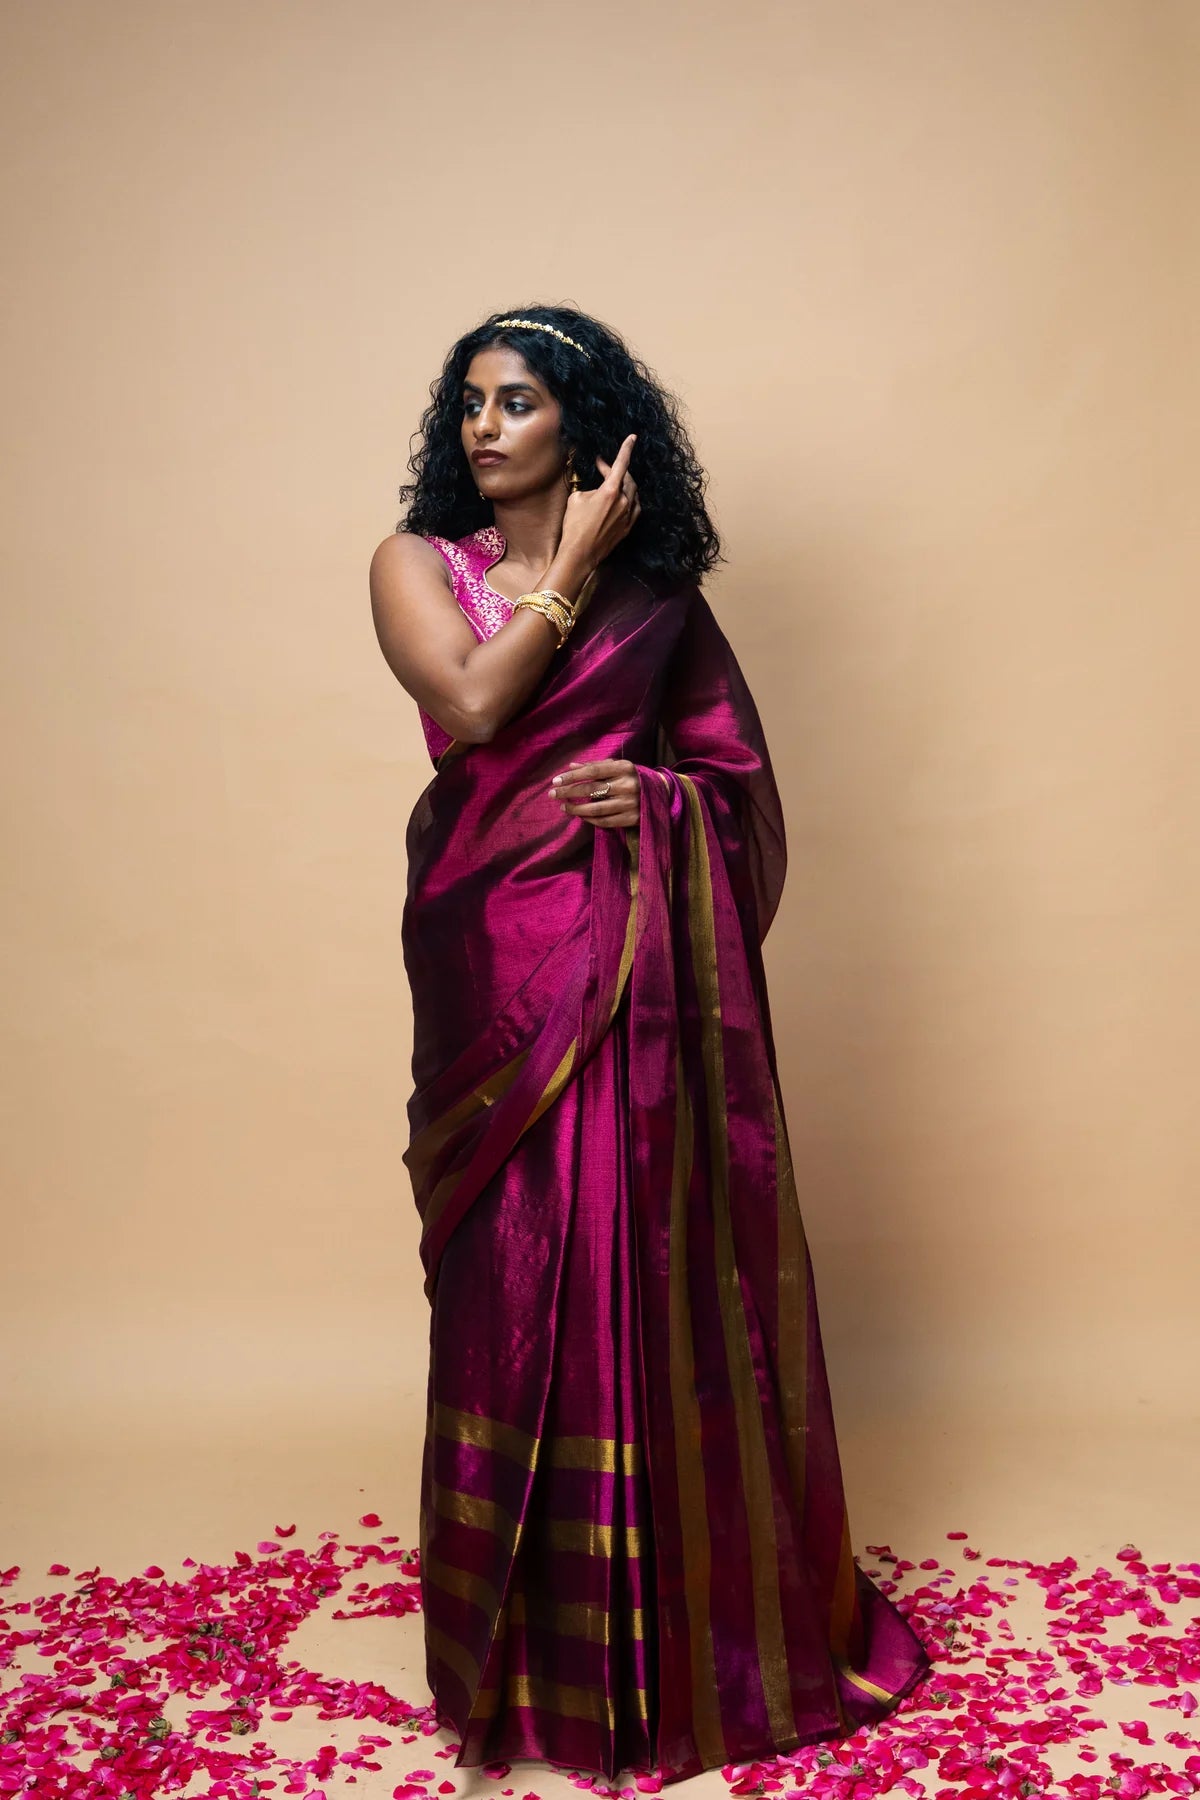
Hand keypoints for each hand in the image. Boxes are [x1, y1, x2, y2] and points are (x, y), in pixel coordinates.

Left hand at [548, 758, 640, 829]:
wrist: (662, 793)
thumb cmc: (633, 777)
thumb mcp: (618, 767)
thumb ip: (595, 766)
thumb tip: (570, 766)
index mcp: (624, 768)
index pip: (593, 771)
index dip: (572, 776)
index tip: (555, 781)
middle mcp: (628, 784)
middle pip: (591, 789)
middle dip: (569, 792)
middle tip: (553, 794)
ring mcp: (631, 803)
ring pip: (596, 808)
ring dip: (576, 809)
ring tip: (564, 807)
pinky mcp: (632, 819)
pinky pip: (605, 821)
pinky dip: (589, 819)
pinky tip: (580, 816)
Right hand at [559, 433, 641, 568]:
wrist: (580, 554)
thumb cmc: (574, 526)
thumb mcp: (576, 499)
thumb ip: (589, 489)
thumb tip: (596, 490)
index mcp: (610, 492)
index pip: (621, 464)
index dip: (626, 449)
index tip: (632, 437)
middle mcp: (623, 502)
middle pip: (627, 478)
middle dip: (616, 470)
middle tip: (603, 468)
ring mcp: (628, 516)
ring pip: (632, 493)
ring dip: (624, 485)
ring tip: (612, 483)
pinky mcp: (628, 528)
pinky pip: (634, 508)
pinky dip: (629, 500)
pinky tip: (622, 500)